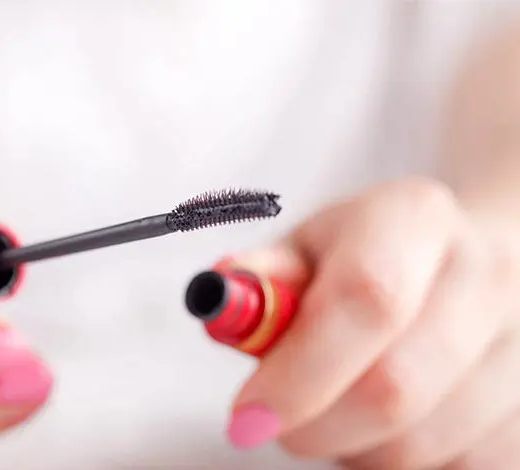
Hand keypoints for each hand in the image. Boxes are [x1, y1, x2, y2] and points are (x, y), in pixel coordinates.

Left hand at [221, 177, 519, 469]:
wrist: (468, 265)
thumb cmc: (370, 257)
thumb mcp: (310, 246)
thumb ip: (262, 275)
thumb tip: (216, 301)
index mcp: (416, 218)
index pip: (367, 299)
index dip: (301, 370)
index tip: (246, 416)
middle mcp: (487, 274)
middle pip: (393, 389)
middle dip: (314, 426)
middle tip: (276, 422)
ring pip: (418, 447)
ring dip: (352, 448)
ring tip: (337, 407)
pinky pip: (452, 469)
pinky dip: (394, 462)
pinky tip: (387, 425)